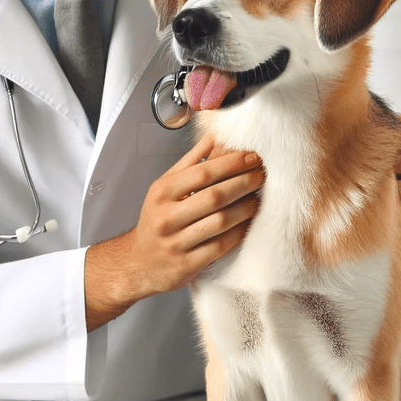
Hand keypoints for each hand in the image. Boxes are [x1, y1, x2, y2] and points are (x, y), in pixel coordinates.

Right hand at [84, 133, 262, 330]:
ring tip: (258, 199)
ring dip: (246, 208)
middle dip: (244, 183)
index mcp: (162, 192)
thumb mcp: (164, 188)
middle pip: (215, 196)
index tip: (252, 157)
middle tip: (261, 175)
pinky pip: (221, 246)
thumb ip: (188, 163)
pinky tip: (248, 223)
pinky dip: (239, 233)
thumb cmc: (156, 219)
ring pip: (221, 221)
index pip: (203, 173)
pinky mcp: (188, 264)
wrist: (139, 262)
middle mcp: (167, 216)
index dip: (231, 164)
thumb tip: (213, 136)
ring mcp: (176, 242)